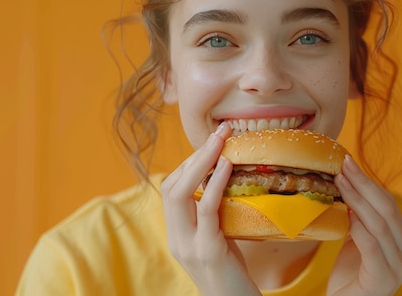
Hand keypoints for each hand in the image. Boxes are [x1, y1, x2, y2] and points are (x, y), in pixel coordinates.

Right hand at [160, 123, 261, 295]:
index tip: (212, 143)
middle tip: (219, 130)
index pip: (171, 188)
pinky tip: (227, 165)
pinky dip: (214, 184)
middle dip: (194, 154)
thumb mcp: (217, 236)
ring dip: (202, 162)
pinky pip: (206, 211)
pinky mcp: (207, 251)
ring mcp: (188, 245)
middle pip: (171, 186)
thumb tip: (226, 176)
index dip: (189, 163)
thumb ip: (213, 212)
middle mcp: (175, 238)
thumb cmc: (231, 271)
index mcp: (176, 232)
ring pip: (180, 193)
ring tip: (221, 139)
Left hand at [328, 156, 401, 295]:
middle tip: (344, 166)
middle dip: (364, 184)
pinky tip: (347, 212)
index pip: (389, 204)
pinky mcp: (383, 279)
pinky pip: (373, 246)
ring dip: (358, 199)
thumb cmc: (350, 275)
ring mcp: (399, 268)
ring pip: (380, 224)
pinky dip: (359, 227)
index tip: (348, 164)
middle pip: (387, 210)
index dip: (369, 182)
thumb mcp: (357, 240)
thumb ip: (360, 218)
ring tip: (340, 183)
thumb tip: (348, 181)